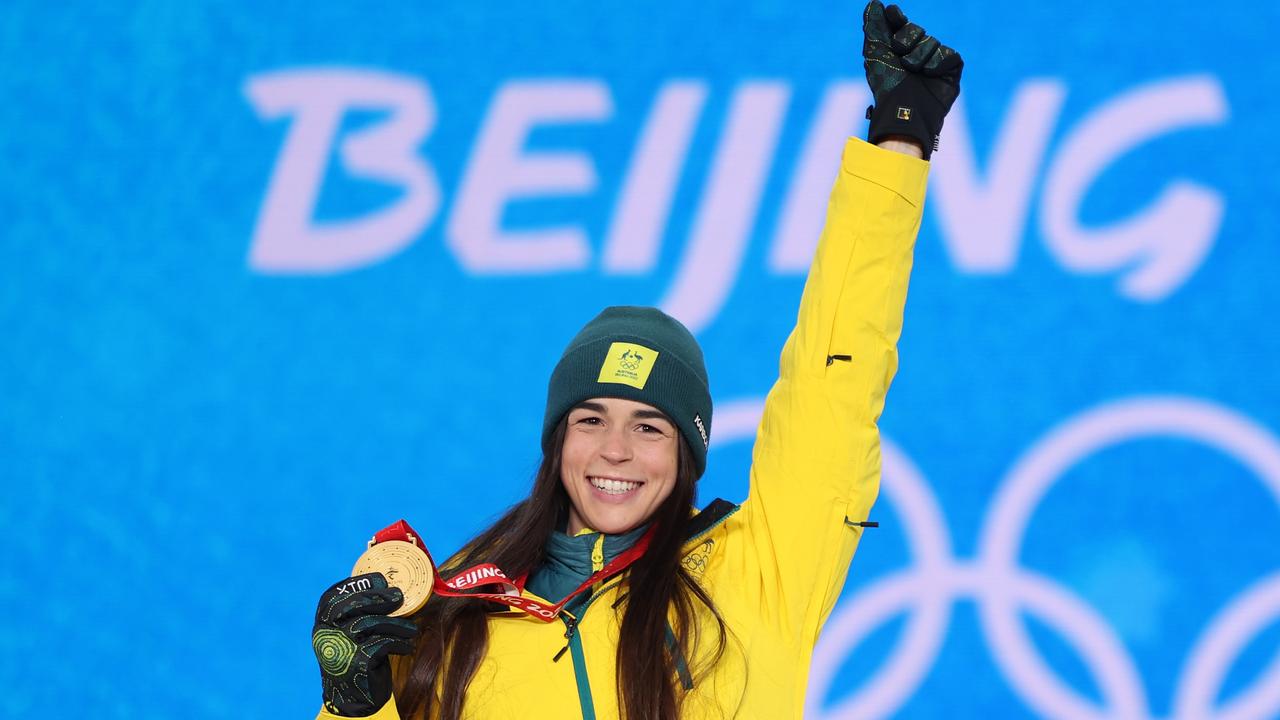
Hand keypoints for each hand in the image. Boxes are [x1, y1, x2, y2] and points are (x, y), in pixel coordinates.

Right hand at [312, 573, 417, 715]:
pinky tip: (407, 646)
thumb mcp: (352, 634)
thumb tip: (391, 588)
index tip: (381, 580)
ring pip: (371, 623)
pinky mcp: (357, 662)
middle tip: (399, 597)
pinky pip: (383, 644)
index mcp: (322, 624)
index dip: (357, 584)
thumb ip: (360, 614)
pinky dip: (399, 643)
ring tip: (411, 630)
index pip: (333, 596)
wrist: (353, 698)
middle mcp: (326, 634)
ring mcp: (340, 648)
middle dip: (378, 597)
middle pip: (352, 605)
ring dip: (397, 624)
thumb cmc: (356, 658)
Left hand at [862, 1, 962, 158]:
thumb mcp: (875, 53)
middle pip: (917, 30)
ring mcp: (935, 61)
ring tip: (913, 71)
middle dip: (906, 39)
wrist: (903, 107)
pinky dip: (936, 63)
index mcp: (898, 50)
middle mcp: (917, 54)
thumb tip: (873, 3)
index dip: (897, 18)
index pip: (901, 24)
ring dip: (918, 56)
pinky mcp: (951, 70)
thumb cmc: (886, 85)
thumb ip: (874, 27)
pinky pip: (948, 54)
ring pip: (932, 42)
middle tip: (900, 54)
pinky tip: (928, 75)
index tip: (892, 14)